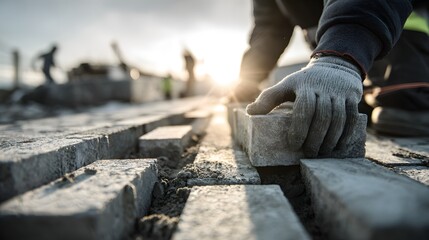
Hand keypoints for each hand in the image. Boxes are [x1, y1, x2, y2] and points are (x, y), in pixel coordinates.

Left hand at [246, 56, 362, 156]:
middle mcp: (324, 88)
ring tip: (321, 153)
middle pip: (322, 116)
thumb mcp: (286, 85)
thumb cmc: (305, 81)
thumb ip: (268, 98)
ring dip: (330, 139)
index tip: (293, 144)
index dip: (299, 128)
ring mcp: (339, 93)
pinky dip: (346, 134)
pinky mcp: (352, 97)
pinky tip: (338, 146)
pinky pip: (352, 118)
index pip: (304, 108)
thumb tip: (249, 112)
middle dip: (315, 138)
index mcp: (304, 85)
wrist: (334, 65)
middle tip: (308, 153)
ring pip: (338, 119)